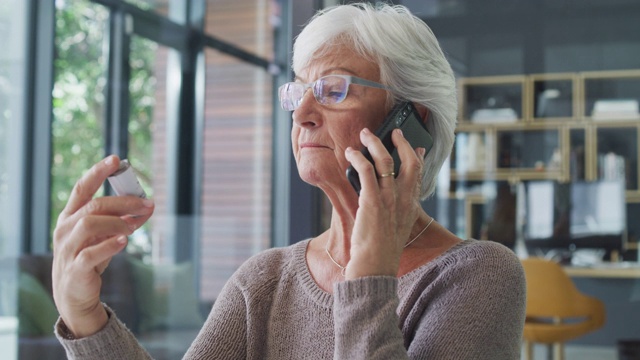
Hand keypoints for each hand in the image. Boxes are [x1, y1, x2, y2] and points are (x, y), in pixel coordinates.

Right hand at [52, 155, 153, 337]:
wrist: (75, 296)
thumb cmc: (90, 260)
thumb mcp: (105, 237)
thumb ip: (124, 221)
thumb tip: (148, 207)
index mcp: (70, 217)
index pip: (82, 188)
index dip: (98, 172)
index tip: (116, 159)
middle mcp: (65, 229)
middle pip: (94, 205)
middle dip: (124, 202)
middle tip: (147, 204)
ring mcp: (67, 249)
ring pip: (89, 224)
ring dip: (117, 222)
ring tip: (133, 227)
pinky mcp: (75, 269)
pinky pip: (91, 253)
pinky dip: (109, 245)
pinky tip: (124, 241)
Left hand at [344, 128, 424, 277]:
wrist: (374, 268)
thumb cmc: (379, 252)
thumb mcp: (393, 230)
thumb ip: (391, 212)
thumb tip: (378, 196)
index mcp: (410, 208)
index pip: (418, 176)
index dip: (419, 159)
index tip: (418, 147)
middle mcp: (403, 201)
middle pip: (410, 162)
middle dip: (401, 143)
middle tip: (393, 133)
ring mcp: (389, 200)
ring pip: (385, 161)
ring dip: (374, 143)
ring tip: (366, 135)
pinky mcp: (372, 201)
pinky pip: (366, 170)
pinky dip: (358, 158)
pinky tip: (351, 154)